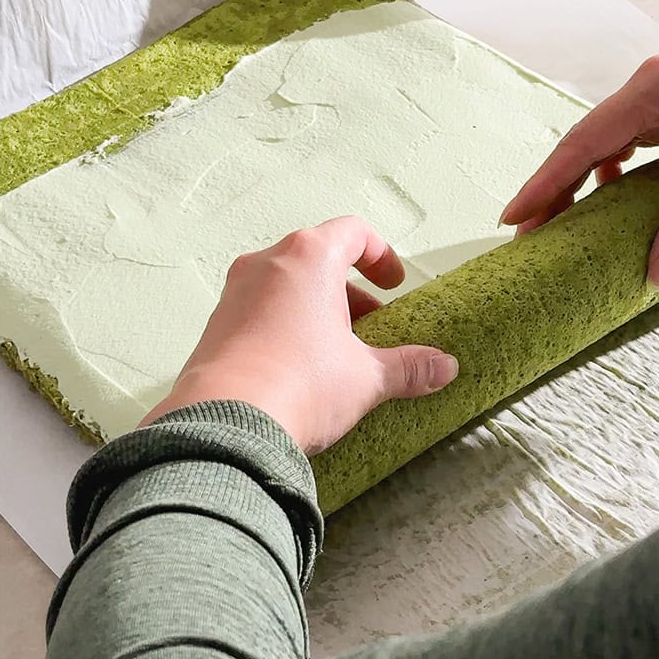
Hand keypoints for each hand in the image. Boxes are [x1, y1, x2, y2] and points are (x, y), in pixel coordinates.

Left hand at [142, 217, 458, 454]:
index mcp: (309, 258)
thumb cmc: (299, 384)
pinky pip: (260, 312)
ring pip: (287, 286)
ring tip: (339, 352)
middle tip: (372, 326)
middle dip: (351, 292)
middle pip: (318, 260)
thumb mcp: (368, 377)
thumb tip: (443, 368)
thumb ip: (409, 367)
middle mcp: (266, 265)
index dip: (381, 255)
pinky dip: (287, 327)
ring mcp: (235, 294)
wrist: (224, 424)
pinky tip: (302, 369)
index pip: (352, 233)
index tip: (393, 283)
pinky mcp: (215, 326)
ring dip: (318, 310)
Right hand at [500, 39, 658, 286]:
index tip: (513, 216)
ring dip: (593, 178)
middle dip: (560, 186)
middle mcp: (653, 82)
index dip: (544, 183)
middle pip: (590, 139)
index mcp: (653, 90)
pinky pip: (642, 136)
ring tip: (573, 223)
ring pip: (615, 138)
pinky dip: (627, 168)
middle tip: (532, 232)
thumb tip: (653, 273)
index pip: (582, 143)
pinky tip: (627, 198)